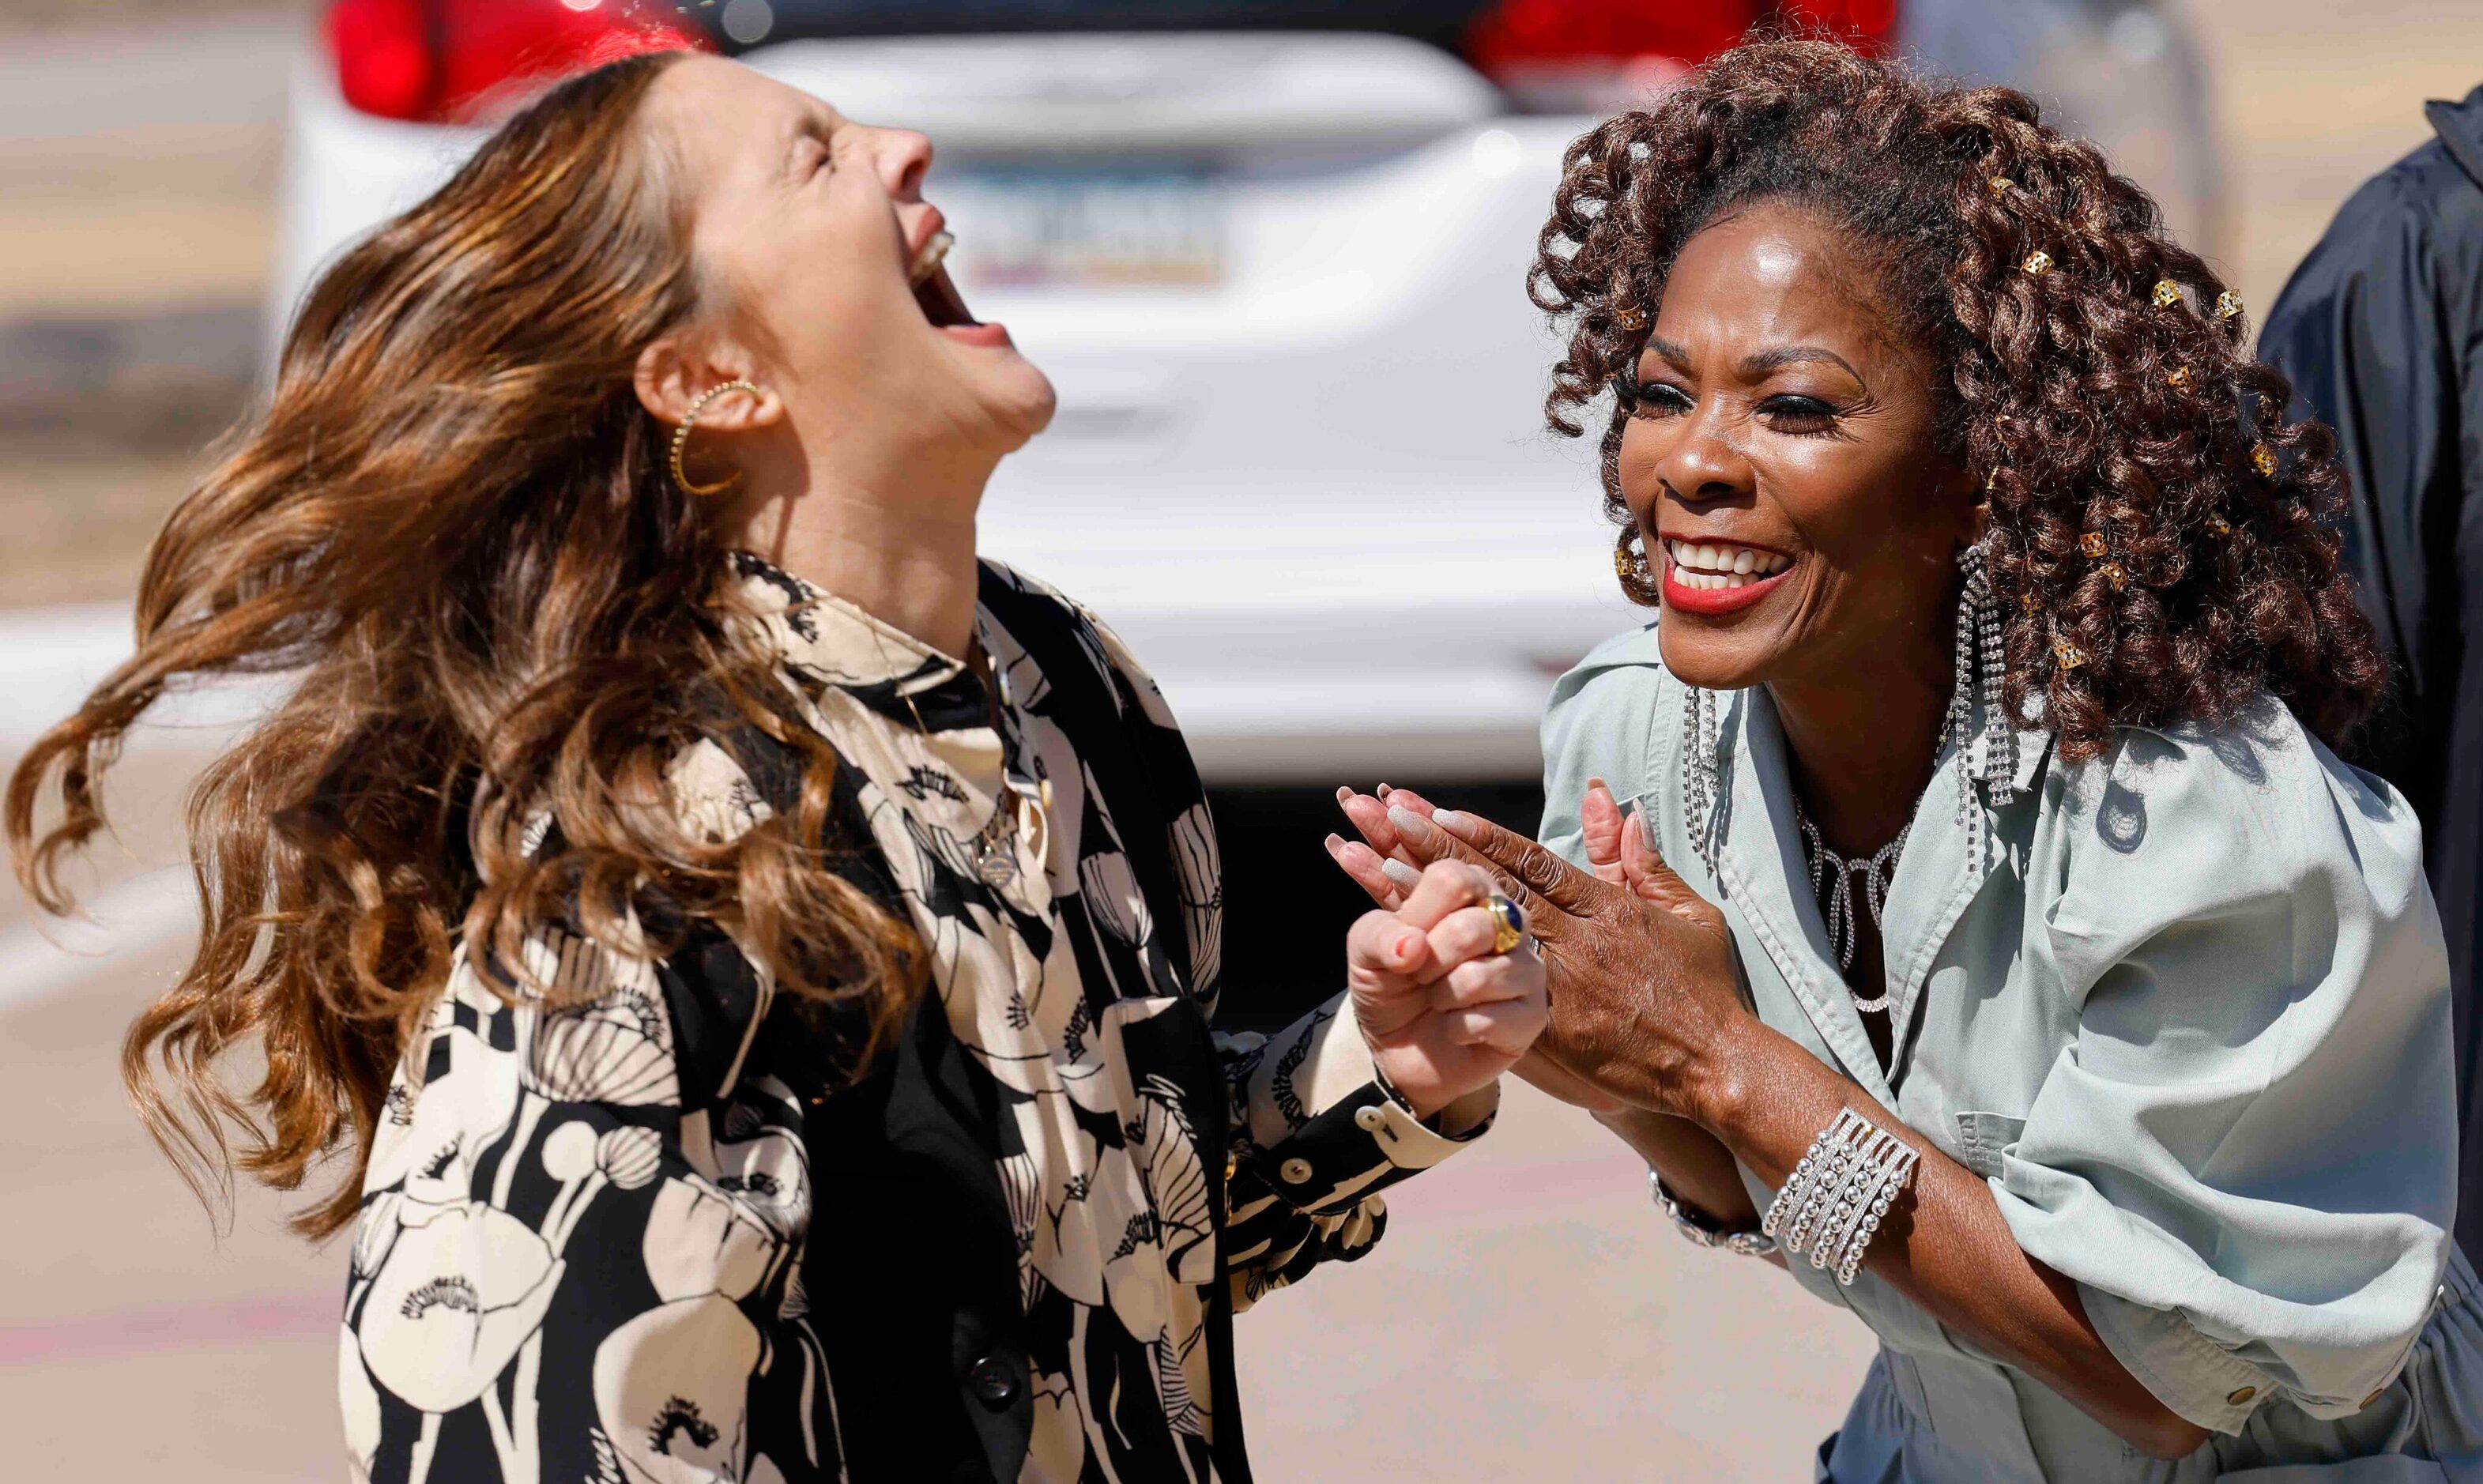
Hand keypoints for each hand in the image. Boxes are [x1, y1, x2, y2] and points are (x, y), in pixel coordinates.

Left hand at [1330, 782, 1746, 1124]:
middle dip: (1432, 848)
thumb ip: (1642, 861)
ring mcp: (1557, 986)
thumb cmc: (1706, 989)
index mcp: (1605, 908)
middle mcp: (1574, 940)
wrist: (1713, 1066)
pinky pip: (1483, 994)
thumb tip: (1618, 803)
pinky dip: (1442, 969)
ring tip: (1371, 866)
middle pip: (1488, 887)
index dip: (1479, 834)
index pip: (1530, 861)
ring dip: (1422, 900)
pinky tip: (1405, 949)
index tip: (1433, 807)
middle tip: (1380, 815)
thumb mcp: (1689, 914)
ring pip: (1476, 934)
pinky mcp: (1548, 1030)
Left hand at [1341, 857, 1548, 1119]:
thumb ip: (1378, 934)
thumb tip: (1413, 945)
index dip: (1420, 914)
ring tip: (1440, 1001)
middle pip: (1474, 927)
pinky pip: (1489, 1020)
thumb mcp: (1366, 953)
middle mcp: (1508, 924)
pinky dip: (1456, 1029)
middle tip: (1420, 975)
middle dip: (1430, 961)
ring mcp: (1526, 969)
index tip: (1407, 939)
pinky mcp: (1532, 1015)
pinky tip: (1456, 1029)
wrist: (1400, 1050)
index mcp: (1470, 892)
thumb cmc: (1392, 986)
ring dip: (1442, 997)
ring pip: (1479, 977)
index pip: (1454, 878)